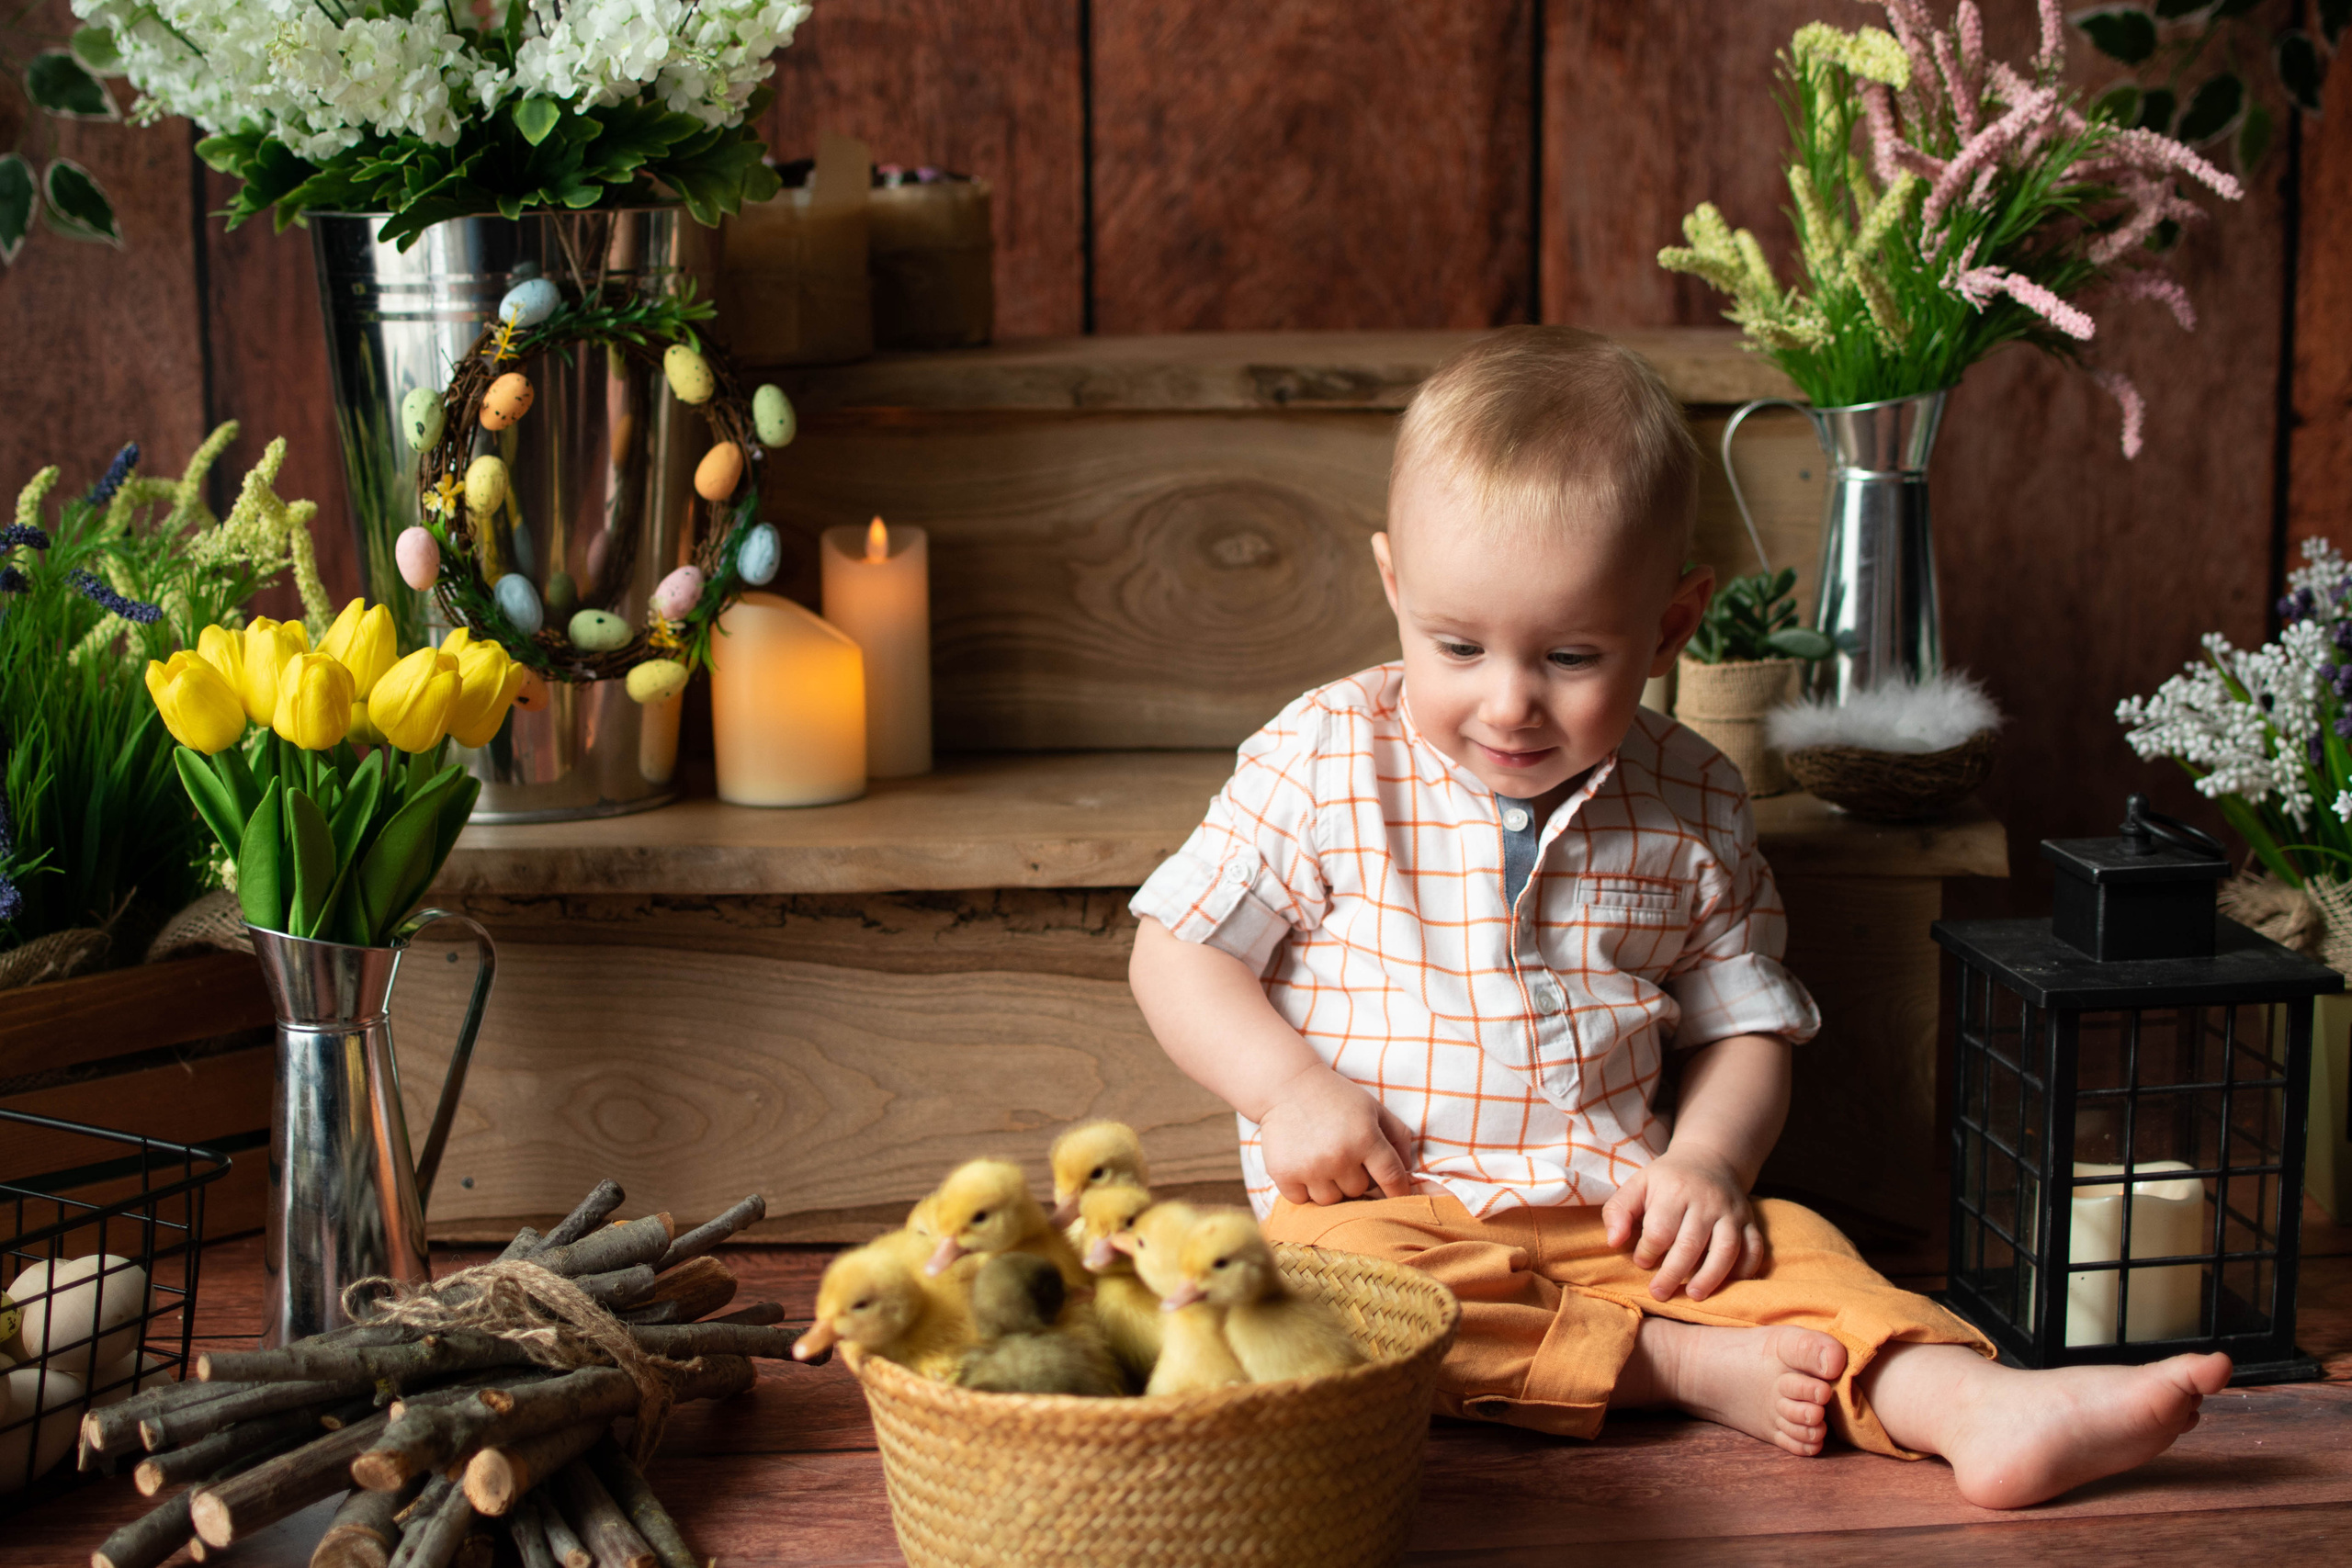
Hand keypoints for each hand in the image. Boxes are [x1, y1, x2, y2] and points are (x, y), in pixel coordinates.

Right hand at [1257, 1063, 1418, 1205]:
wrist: (1287, 1085)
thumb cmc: (1336, 1097)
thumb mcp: (1373, 1107)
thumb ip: (1398, 1135)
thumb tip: (1408, 1169)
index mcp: (1366, 1138)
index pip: (1392, 1178)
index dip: (1398, 1191)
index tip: (1397, 1196)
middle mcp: (1340, 1156)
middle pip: (1359, 1191)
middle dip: (1355, 1177)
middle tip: (1343, 1157)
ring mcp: (1311, 1168)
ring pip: (1331, 1200)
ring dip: (1330, 1187)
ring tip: (1323, 1162)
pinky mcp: (1285, 1174)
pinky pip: (1302, 1200)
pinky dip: (1304, 1190)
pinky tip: (1303, 1167)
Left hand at [1601, 1149, 1765, 1301]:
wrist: (1709, 1159)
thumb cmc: (1667, 1179)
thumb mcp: (1637, 1185)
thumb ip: (1618, 1211)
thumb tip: (1613, 1241)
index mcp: (1675, 1190)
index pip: (1660, 1230)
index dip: (1647, 1252)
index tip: (1642, 1261)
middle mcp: (1707, 1201)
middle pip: (1691, 1244)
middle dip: (1673, 1274)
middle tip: (1659, 1293)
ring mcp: (1731, 1211)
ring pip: (1726, 1249)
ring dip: (1711, 1277)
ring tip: (1694, 1295)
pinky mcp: (1750, 1220)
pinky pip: (1754, 1248)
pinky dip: (1746, 1268)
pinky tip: (1729, 1283)